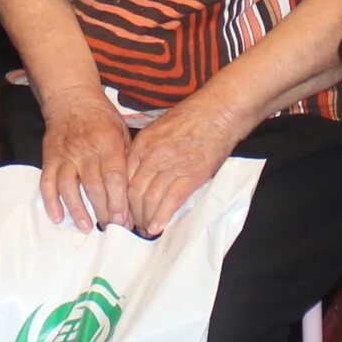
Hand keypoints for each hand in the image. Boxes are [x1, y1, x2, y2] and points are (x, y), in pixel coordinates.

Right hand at [38, 93, 134, 229]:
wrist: (71, 99)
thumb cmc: (102, 119)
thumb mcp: (122, 132)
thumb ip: (126, 159)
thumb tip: (135, 191)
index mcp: (107, 143)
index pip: (115, 177)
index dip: (119, 201)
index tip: (125, 220)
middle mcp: (85, 150)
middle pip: (94, 186)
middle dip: (103, 210)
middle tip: (111, 229)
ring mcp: (65, 155)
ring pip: (68, 186)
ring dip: (77, 209)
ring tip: (87, 227)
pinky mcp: (49, 158)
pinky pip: (47, 182)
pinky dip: (50, 201)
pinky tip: (58, 217)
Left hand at [123, 95, 242, 235]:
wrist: (218, 112)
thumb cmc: (192, 117)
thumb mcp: (159, 128)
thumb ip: (147, 150)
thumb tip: (142, 172)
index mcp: (142, 144)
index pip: (124, 178)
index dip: (123, 199)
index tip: (125, 210)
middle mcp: (152, 157)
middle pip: (134, 192)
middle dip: (133, 213)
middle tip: (135, 225)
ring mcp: (171, 166)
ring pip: (150, 199)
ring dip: (146, 219)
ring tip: (147, 229)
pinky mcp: (190, 176)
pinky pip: (171, 201)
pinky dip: (162, 217)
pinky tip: (158, 227)